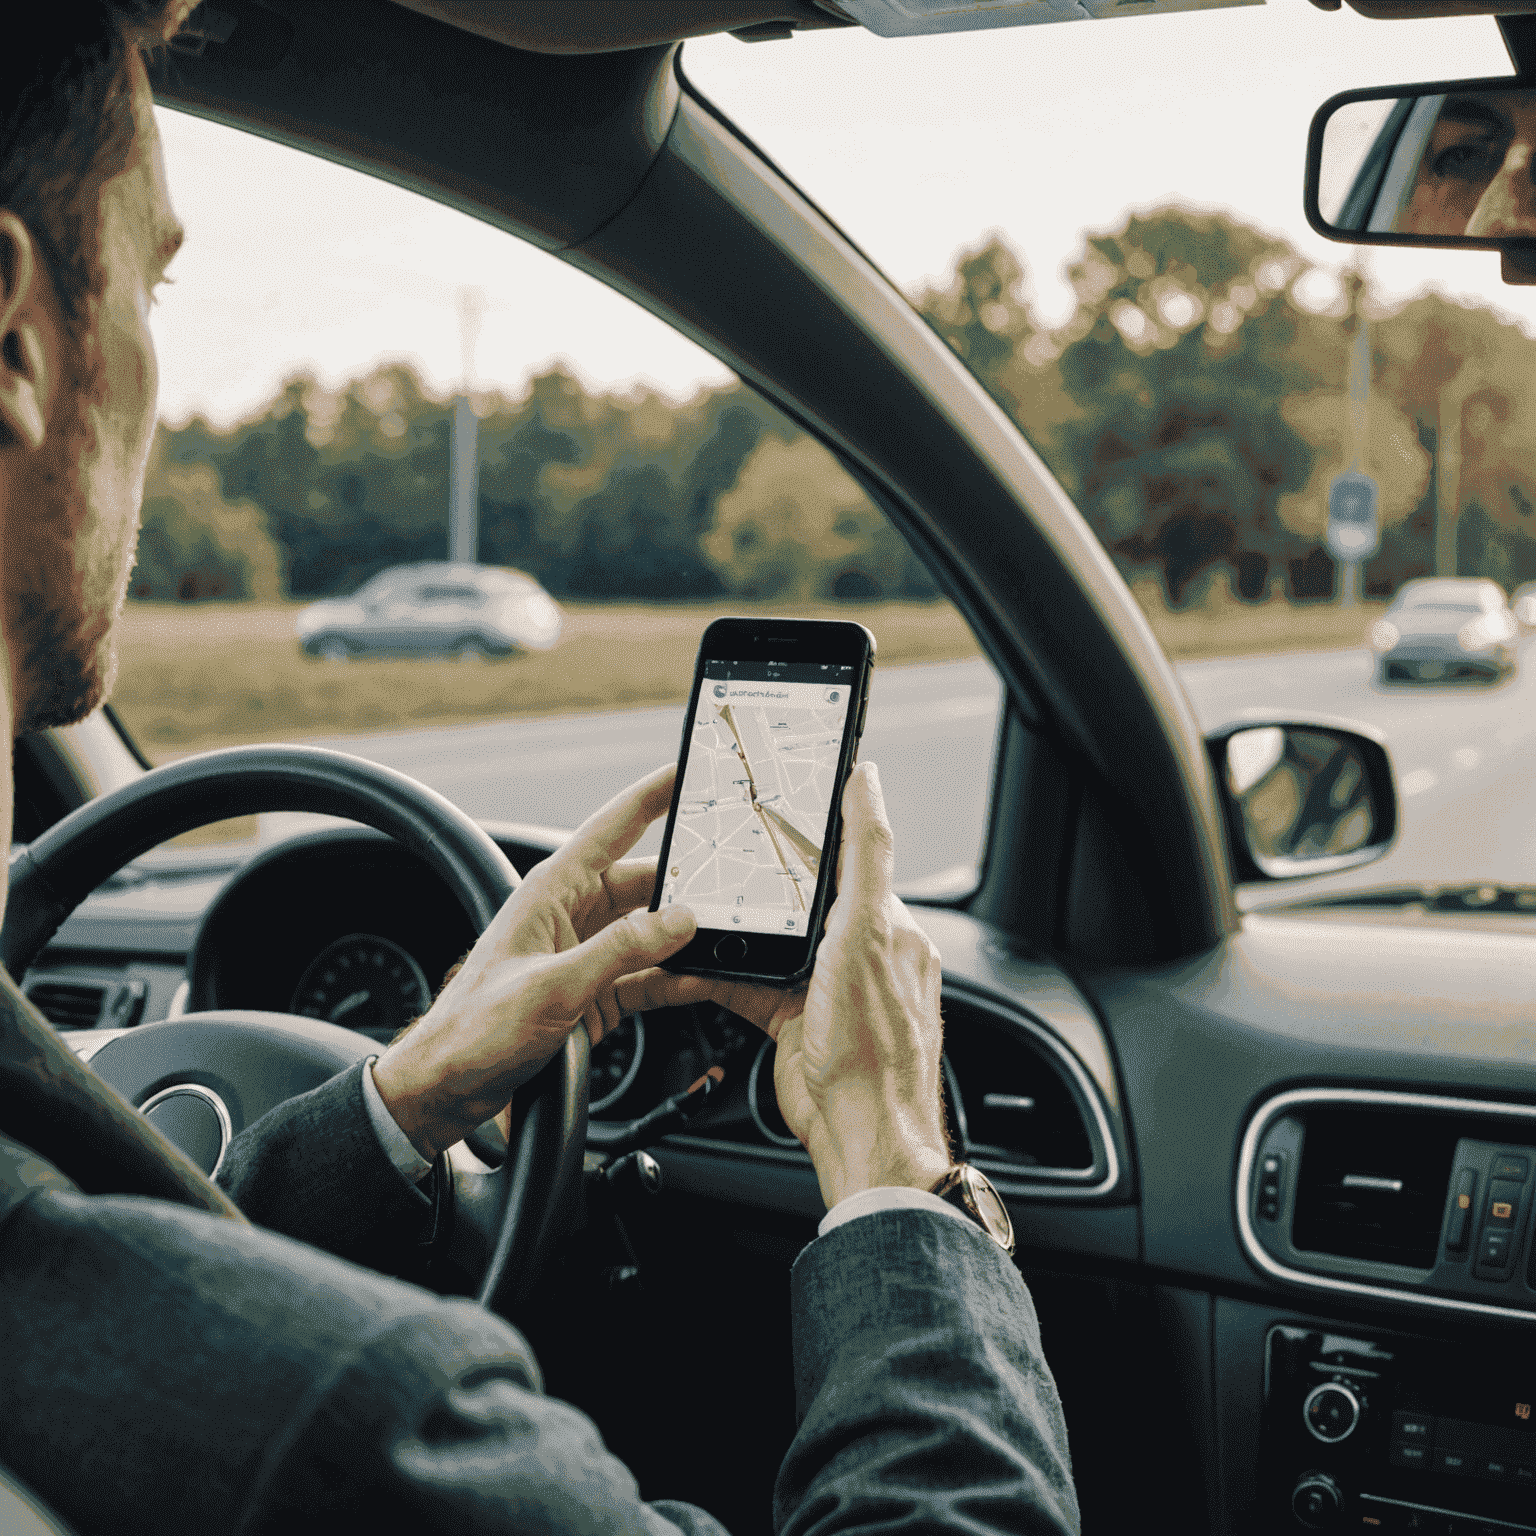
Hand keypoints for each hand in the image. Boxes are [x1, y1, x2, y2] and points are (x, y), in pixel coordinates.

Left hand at [372, 764, 715, 1159]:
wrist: (449, 1086)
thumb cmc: (475, 1030)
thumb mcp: (552, 986)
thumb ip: (618, 951)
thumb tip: (677, 920)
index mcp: (552, 892)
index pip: (613, 827)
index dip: (653, 795)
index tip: (690, 771)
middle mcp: (571, 915)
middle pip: (645, 883)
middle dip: (690, 882)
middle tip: (736, 880)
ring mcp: (586, 954)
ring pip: (653, 930)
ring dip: (688, 935)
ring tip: (732, 934)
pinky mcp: (596, 991)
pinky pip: (649, 973)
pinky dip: (678, 976)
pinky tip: (706, 978)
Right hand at [703, 762, 953, 1208]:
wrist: (860, 1130)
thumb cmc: (875, 1039)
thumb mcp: (867, 929)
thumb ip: (866, 855)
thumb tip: (869, 784)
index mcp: (887, 926)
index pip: (853, 859)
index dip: (817, 829)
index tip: (782, 799)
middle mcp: (859, 954)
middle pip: (803, 898)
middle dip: (767, 880)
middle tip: (729, 852)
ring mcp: (824, 990)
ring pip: (771, 941)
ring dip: (740, 927)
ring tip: (707, 903)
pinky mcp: (793, 1022)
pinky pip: (750, 985)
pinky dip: (723, 973)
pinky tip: (698, 962)